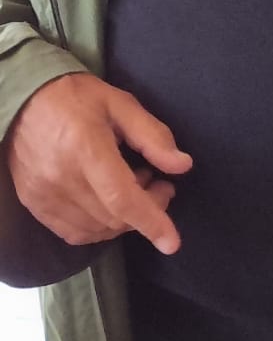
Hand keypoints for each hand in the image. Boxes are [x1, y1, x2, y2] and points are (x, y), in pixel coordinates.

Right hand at [6, 73, 191, 251]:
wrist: (22, 101)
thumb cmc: (76, 98)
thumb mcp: (121, 105)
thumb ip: (153, 136)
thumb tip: (182, 166)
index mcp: (86, 149)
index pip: (122, 199)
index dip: (151, 222)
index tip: (171, 242)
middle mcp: (61, 179)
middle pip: (113, 217)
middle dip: (147, 209)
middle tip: (159, 184)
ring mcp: (43, 196)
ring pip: (96, 229)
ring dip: (125, 218)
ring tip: (134, 186)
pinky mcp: (33, 204)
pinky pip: (73, 232)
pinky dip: (100, 227)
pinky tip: (110, 204)